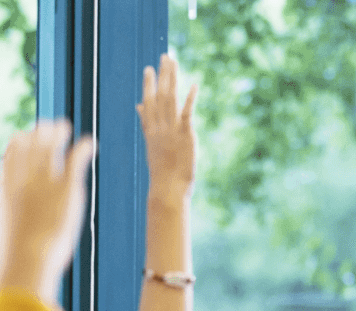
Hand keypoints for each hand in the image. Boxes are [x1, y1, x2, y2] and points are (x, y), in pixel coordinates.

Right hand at [0, 120, 94, 298]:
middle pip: (28, 145)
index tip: (25, 137)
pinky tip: (90, 142)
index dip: (18, 144)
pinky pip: (75, 159)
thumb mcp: (9, 233)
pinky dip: (83, 148)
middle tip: (48, 126)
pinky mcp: (67, 187)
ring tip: (65, 125)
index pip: (9, 157)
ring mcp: (45, 181)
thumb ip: (12, 222)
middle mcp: (24, 180)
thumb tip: (11, 243)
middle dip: (37, 132)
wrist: (29, 257)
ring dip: (57, 133)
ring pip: (49, 147)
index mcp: (7, 189)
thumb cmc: (18, 255)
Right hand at [137, 54, 197, 197]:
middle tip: (165, 57)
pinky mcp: (184, 135)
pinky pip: (187, 113)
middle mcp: (159, 126)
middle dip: (162, 75)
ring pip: (170, 99)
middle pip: (159, 95)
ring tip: (173, 63)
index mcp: (151, 130)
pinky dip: (190, 99)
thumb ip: (146, 124)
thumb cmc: (162, 171)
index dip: (148, 85)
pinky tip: (194, 85)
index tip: (149, 68)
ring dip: (172, 79)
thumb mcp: (152, 145)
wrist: (167, 188)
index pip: (148, 102)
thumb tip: (140, 107)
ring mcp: (171, 130)